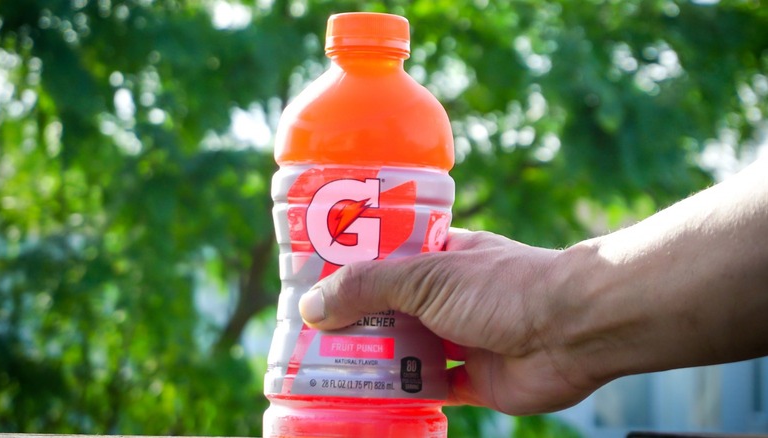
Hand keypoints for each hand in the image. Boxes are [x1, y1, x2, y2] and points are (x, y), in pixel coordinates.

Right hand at [298, 229, 599, 414]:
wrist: (570, 330)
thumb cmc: (503, 287)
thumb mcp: (426, 276)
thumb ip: (369, 287)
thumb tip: (312, 305)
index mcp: (439, 259)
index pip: (384, 261)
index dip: (349, 271)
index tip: (311, 284)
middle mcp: (447, 297)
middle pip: (389, 310)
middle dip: (354, 322)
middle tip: (309, 335)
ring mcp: (460, 338)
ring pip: (405, 351)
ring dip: (374, 360)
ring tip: (327, 369)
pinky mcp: (473, 379)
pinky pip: (430, 389)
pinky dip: (405, 394)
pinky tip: (371, 399)